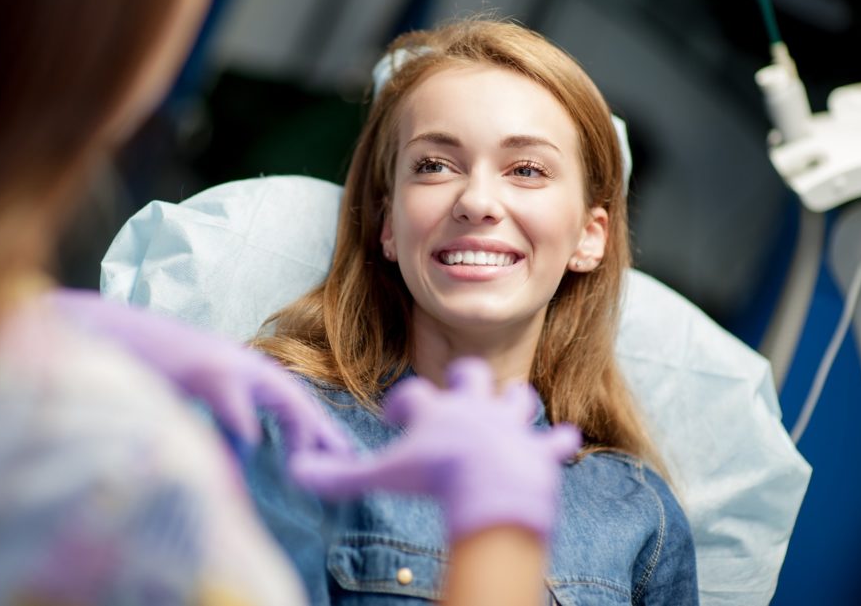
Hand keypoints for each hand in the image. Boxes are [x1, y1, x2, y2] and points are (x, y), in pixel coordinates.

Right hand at [47, 288, 351, 455]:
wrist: (101, 331)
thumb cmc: (143, 370)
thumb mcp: (191, 401)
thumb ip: (221, 424)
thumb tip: (245, 454)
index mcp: (239, 371)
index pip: (289, 399)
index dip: (314, 427)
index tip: (338, 454)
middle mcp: (238, 363)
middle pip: (294, 396)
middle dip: (322, 430)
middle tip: (347, 460)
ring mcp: (221, 361)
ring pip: (277, 393)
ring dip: (298, 425)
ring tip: (309, 460)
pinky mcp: (198, 366)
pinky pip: (230, 397)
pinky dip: (242, 420)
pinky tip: (253, 444)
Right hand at [290, 357, 580, 540]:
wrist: (490, 485)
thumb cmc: (434, 476)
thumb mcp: (382, 475)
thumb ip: (340, 476)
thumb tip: (297, 471)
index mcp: (436, 409)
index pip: (413, 394)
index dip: (402, 405)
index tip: (396, 419)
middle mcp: (475, 406)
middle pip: (472, 375)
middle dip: (466, 381)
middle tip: (457, 400)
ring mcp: (510, 424)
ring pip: (518, 397)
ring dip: (514, 404)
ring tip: (506, 414)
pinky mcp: (538, 449)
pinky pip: (555, 441)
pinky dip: (558, 443)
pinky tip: (564, 440)